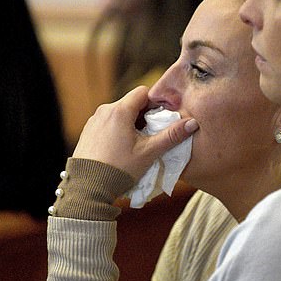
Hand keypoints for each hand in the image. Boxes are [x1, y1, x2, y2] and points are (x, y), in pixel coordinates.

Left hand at [72, 86, 197, 178]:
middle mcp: (104, 111)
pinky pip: (108, 123)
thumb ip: (171, 136)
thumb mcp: (149, 152)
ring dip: (131, 123)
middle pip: (131, 103)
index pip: (143, 92)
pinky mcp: (88, 132)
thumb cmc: (120, 168)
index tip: (162, 118)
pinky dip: (118, 130)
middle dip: (145, 115)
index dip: (156, 102)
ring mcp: (94, 121)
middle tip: (153, 134)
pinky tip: (122, 149)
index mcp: (119, 110)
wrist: (87, 189)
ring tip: (138, 144)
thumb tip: (192, 123)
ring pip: (120, 113)